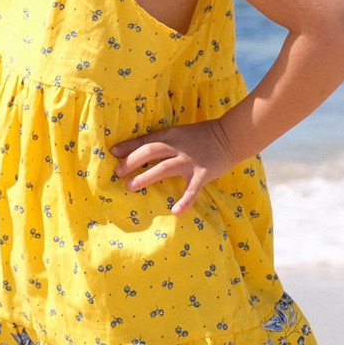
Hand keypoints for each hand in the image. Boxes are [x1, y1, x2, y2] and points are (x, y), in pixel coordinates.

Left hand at [111, 120, 239, 214]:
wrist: (230, 137)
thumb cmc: (202, 135)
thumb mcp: (179, 133)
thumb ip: (163, 141)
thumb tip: (140, 150)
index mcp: (170, 136)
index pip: (145, 141)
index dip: (129, 147)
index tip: (113, 153)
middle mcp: (177, 148)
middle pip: (150, 153)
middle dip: (131, 162)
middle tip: (118, 173)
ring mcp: (189, 161)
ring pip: (163, 169)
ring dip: (146, 178)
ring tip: (131, 186)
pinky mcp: (202, 174)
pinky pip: (192, 189)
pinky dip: (184, 200)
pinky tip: (175, 211)